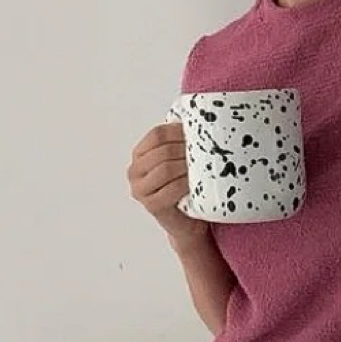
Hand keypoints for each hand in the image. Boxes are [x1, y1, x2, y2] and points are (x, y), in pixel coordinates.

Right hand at [127, 124, 208, 250]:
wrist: (188, 223)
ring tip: (202, 167)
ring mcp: (140, 190)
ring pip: (165, 169)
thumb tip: (195, 118)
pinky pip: (170, 189)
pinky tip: (196, 183)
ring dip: (186, 166)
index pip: (157, 135)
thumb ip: (179, 144)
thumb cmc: (186, 190)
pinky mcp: (151, 205)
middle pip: (162, 151)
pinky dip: (185, 184)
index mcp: (140, 155)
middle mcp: (135, 171)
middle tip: (205, 152)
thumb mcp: (180, 162)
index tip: (197, 133)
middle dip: (185, 150)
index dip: (178, 131)